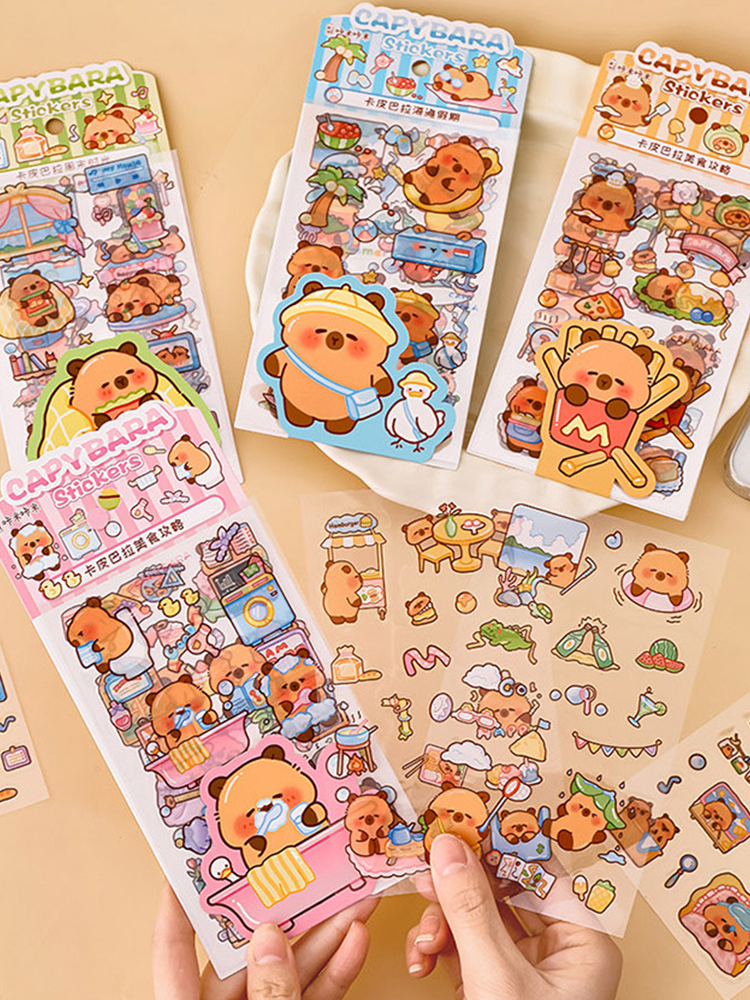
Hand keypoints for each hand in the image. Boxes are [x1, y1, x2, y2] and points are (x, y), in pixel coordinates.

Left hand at [154, 884, 375, 999]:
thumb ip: (267, 995)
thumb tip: (269, 940)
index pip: (174, 950)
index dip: (179, 904)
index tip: (191, 860)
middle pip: (250, 950)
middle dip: (289, 911)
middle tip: (309, 870)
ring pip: (290, 970)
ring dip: (326, 937)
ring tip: (354, 900)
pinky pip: (313, 997)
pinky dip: (336, 972)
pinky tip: (354, 943)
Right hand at [406, 835, 620, 999]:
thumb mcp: (495, 978)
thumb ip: (470, 909)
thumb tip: (448, 847)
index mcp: (583, 941)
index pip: (538, 867)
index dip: (495, 842)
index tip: (455, 822)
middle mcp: (559, 949)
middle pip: (503, 888)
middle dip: (458, 887)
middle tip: (425, 872)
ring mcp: (526, 968)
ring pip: (478, 916)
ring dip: (442, 921)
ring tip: (422, 937)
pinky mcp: (496, 984)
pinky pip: (466, 946)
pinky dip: (440, 947)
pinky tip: (422, 960)